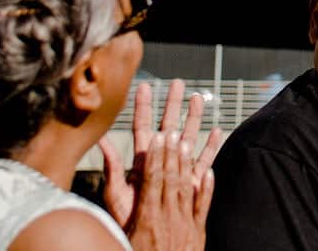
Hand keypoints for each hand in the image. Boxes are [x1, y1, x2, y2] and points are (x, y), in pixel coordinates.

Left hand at [100, 80, 223, 249]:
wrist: (146, 240)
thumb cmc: (127, 219)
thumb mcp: (116, 193)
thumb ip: (112, 167)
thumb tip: (101, 142)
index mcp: (141, 160)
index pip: (142, 127)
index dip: (143, 107)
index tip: (145, 86)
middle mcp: (160, 161)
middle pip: (168, 127)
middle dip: (172, 105)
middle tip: (178, 83)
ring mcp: (176, 170)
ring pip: (187, 138)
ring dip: (192, 119)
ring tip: (198, 99)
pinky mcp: (190, 183)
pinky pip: (202, 161)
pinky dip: (210, 147)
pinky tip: (216, 132)